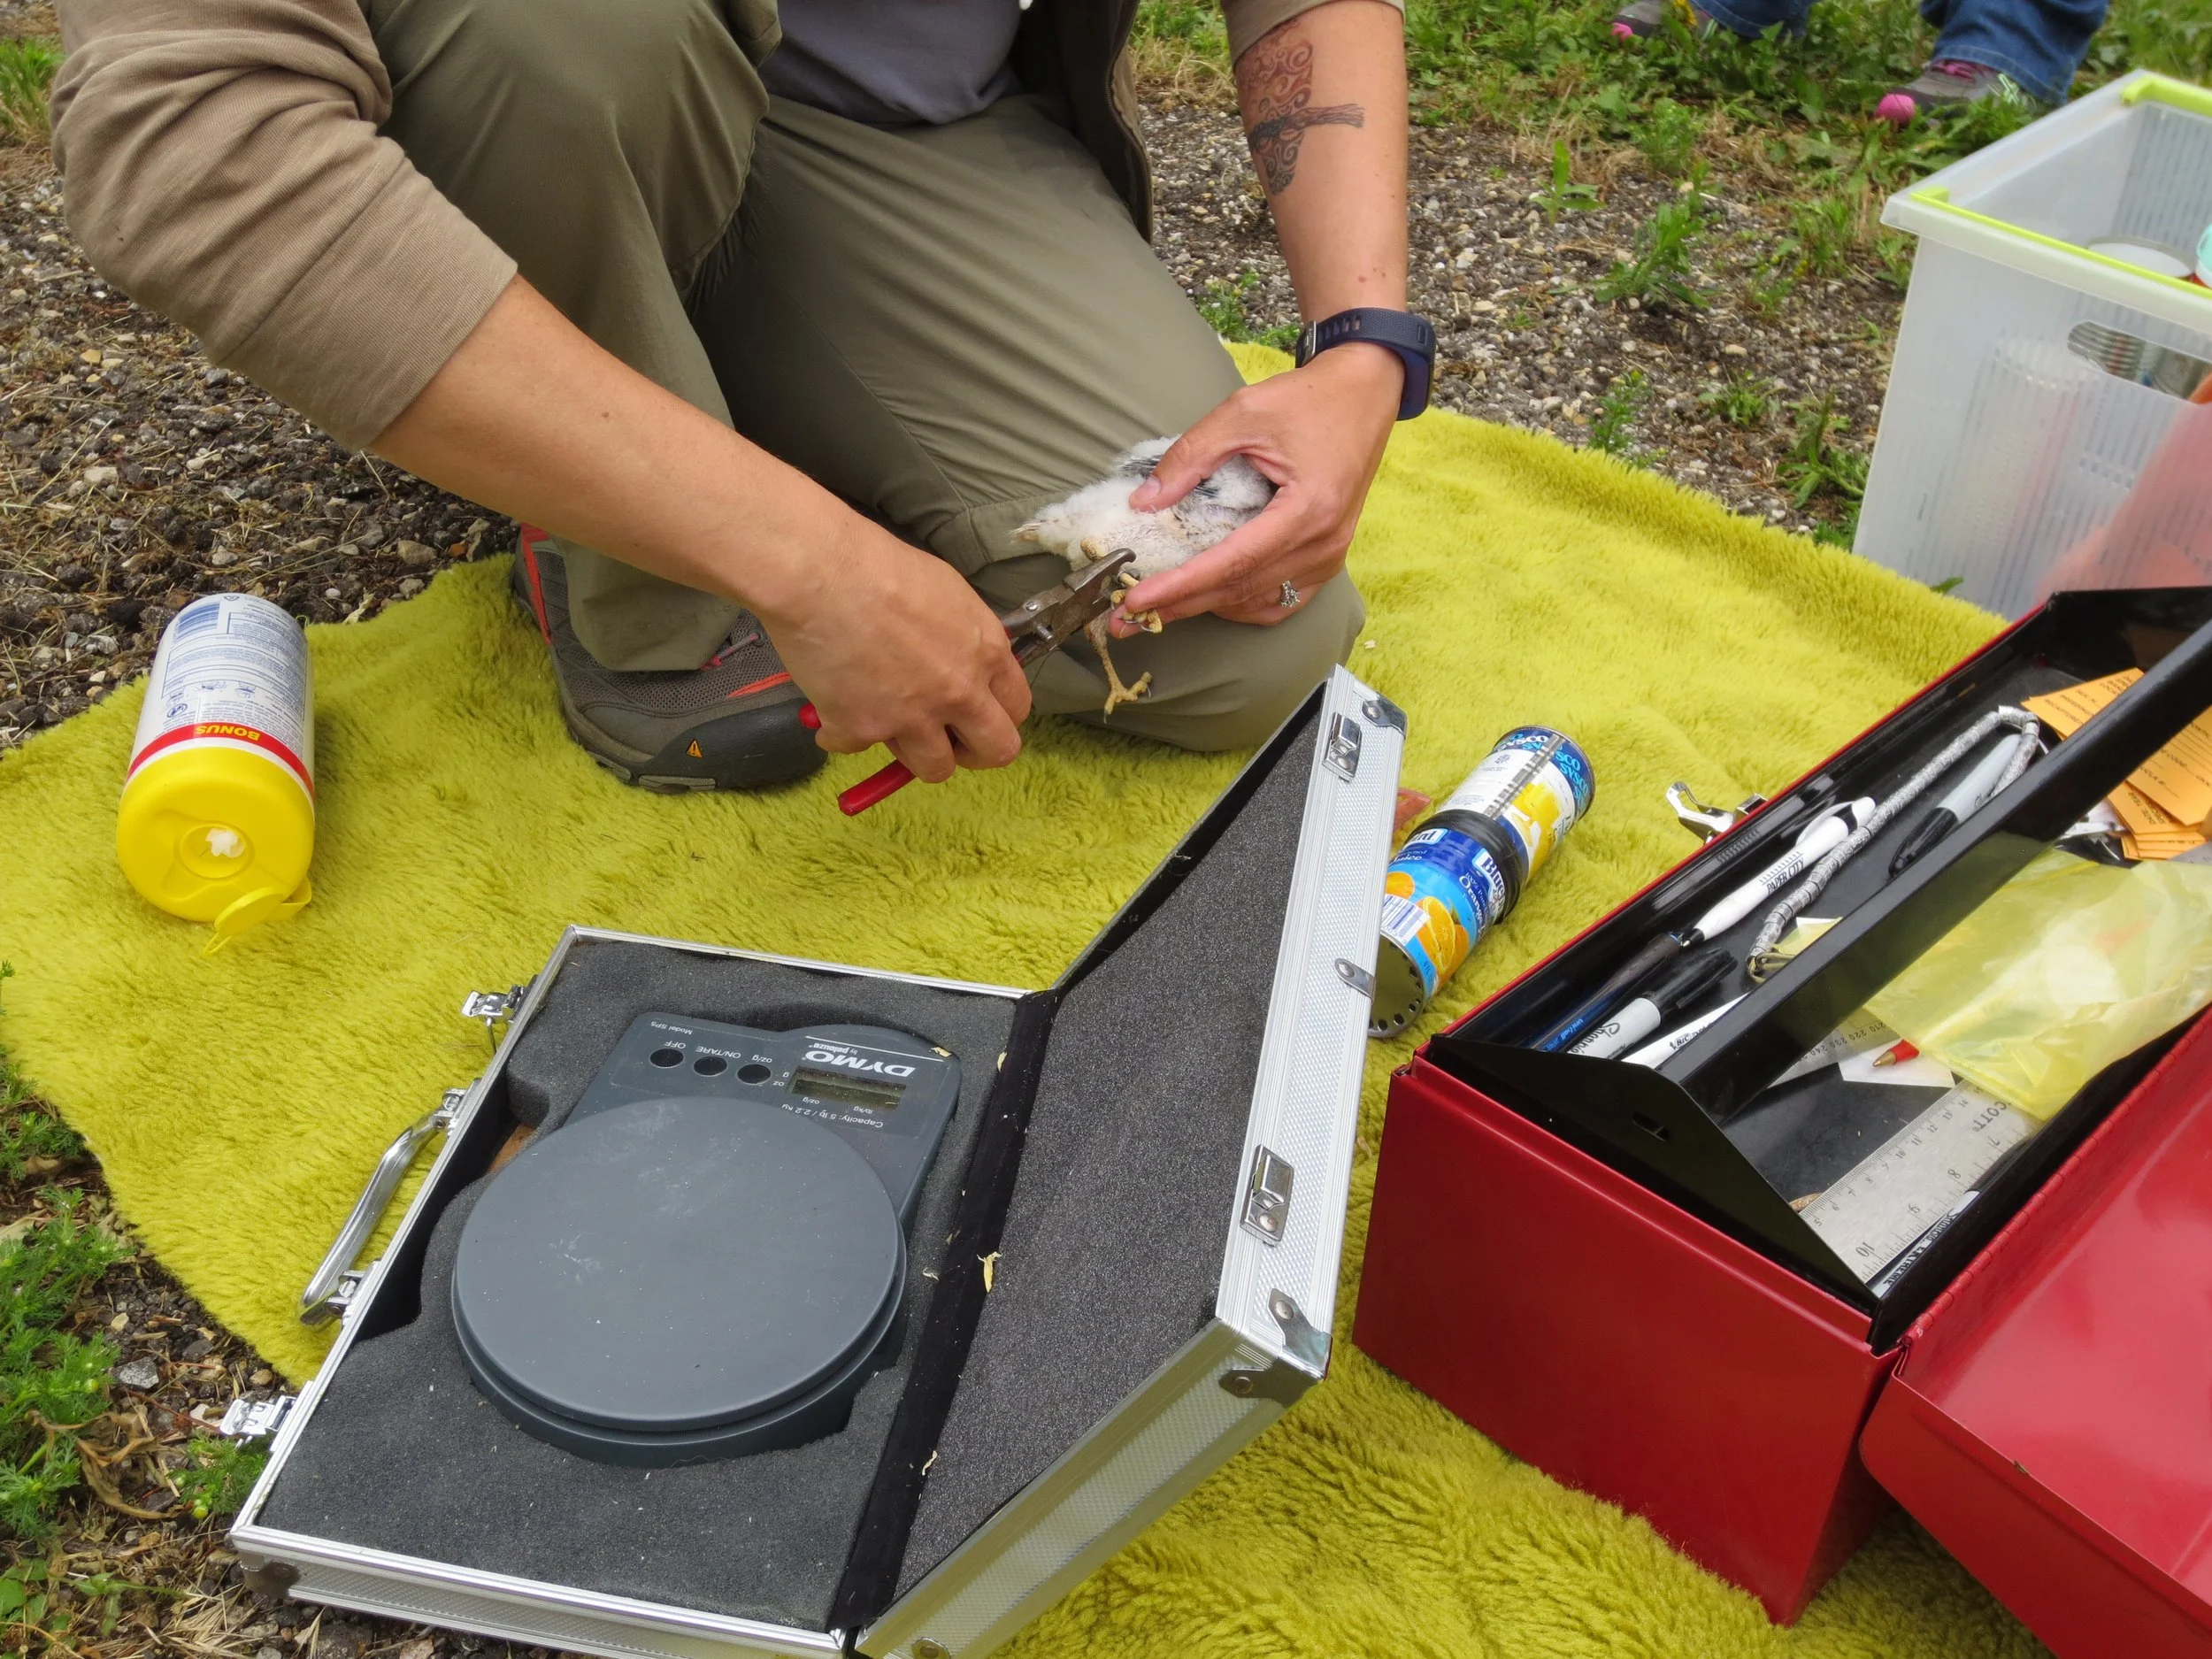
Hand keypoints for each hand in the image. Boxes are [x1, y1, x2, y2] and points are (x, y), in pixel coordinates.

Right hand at [754, 520, 1030, 783]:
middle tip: (948, 744)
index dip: (998, 717)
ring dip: (911, 751)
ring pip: (933, 768)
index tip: (977, 718)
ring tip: (885, 721)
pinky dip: (840, 732)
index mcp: (985, 653)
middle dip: (973, 754)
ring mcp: (913, 718)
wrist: (820, 573)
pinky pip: (855, 748)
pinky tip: (829, 705)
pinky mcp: (864, 730)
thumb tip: (961, 659)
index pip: (1017, 707)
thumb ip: (963, 637)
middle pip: (994, 752)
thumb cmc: (879, 565)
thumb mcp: (947, 592)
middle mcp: (959, 692)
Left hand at [1118, 342, 1398, 630]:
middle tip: (1126, 620)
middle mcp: (1323, 544)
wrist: (1363, 394)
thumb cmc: (1308, 399)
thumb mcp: (1242, 413)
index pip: (1232, 562)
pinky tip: (1212, 597)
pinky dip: (1244, 604)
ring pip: (1258, 601)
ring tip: (1160, 608)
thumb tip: (1144, 503)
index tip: (1136, 599)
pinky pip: (1283, 600)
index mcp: (1307, 511)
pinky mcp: (1328, 557)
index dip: (1181, 585)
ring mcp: (1329, 556)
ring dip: (1206, 607)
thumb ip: (1191, 456)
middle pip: (1240, 590)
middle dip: (1179, 606)